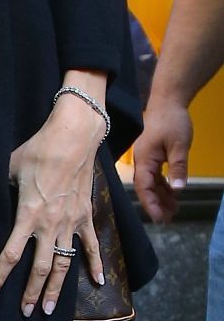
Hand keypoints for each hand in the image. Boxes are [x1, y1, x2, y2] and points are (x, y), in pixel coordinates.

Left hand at [0, 86, 104, 314]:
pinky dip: (95, 265)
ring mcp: (70, 223)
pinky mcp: (85, 217)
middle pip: (40, 267)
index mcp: (28, 214)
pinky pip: (91, 246)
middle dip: (30, 292)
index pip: (10, 253)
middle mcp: (50, 225)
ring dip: (56, 289)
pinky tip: (98, 283)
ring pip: (64, 264)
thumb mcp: (9, 167)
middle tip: (24, 312)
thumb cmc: (38, 151)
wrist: (73, 139)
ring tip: (48, 308)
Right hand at [134, 97, 191, 222]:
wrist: (168, 101)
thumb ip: (178, 167)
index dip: (150, 203)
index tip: (158, 218)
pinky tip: (173, 193)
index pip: (143, 186)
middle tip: (169, 218)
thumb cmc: (172, 121)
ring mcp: (147, 158)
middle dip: (156, 204)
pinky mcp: (153, 155)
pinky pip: (155, 175)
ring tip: (174, 209)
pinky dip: (163, 186)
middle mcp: (142, 160)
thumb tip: (178, 189)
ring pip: (151, 183)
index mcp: (144, 159)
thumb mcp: (179, 145)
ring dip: (160, 196)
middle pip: (145, 187)